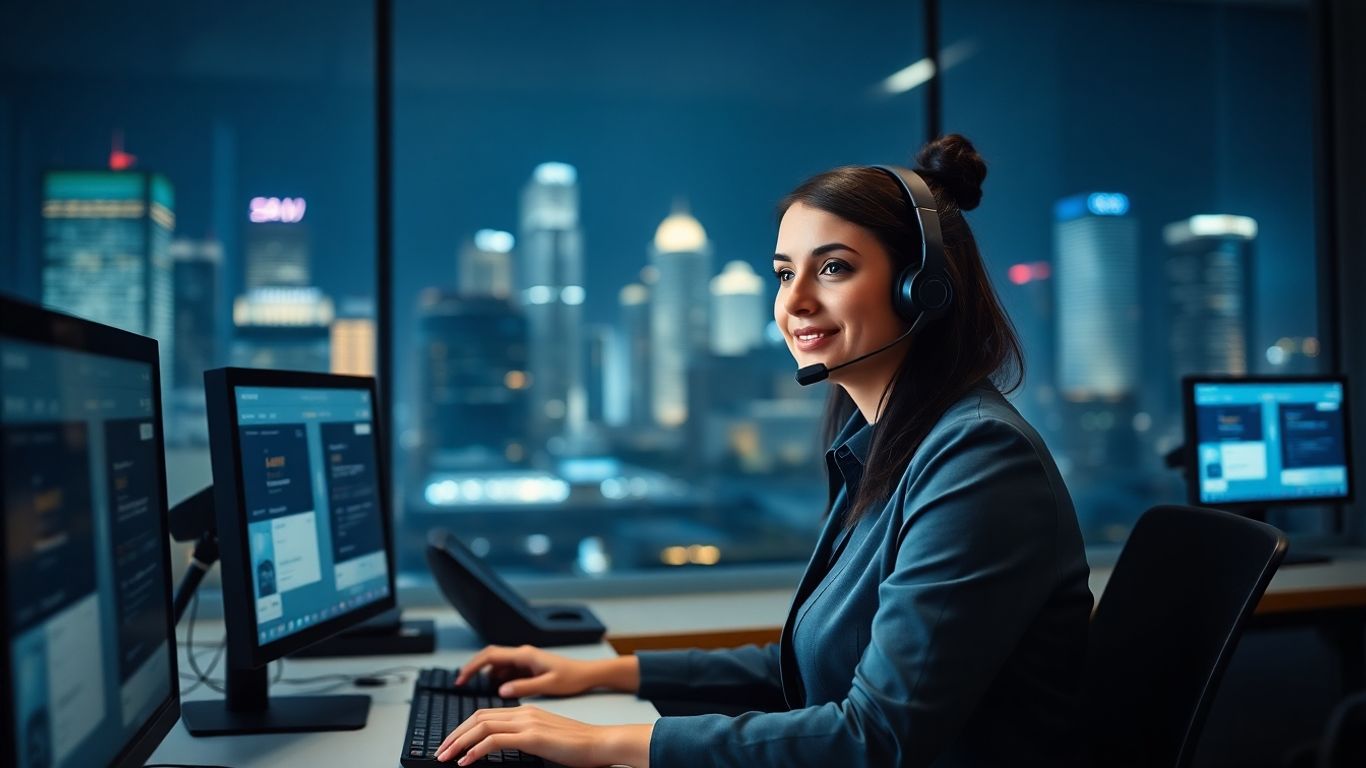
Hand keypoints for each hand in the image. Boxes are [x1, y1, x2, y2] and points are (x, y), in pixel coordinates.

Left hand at [434, 704, 652, 766]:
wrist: (602, 743)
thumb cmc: (579, 746)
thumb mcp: (545, 739)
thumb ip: (524, 739)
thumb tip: (502, 750)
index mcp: (526, 711)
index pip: (485, 714)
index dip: (462, 728)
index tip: (450, 744)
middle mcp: (524, 712)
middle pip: (477, 717)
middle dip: (454, 734)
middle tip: (440, 752)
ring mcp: (527, 722)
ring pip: (481, 727)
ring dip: (458, 742)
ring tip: (446, 757)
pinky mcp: (532, 737)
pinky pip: (495, 741)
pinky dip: (476, 750)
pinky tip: (466, 762)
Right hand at [455, 644, 603, 697]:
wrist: (588, 673)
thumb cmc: (572, 677)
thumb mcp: (548, 685)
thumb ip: (523, 687)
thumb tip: (501, 690)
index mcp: (525, 655)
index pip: (491, 655)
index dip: (473, 666)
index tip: (461, 678)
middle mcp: (523, 654)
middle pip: (490, 657)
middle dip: (474, 669)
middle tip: (461, 683)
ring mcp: (525, 660)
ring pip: (498, 664)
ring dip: (486, 675)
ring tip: (479, 691)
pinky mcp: (528, 667)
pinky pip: (507, 670)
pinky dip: (498, 678)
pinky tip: (499, 689)